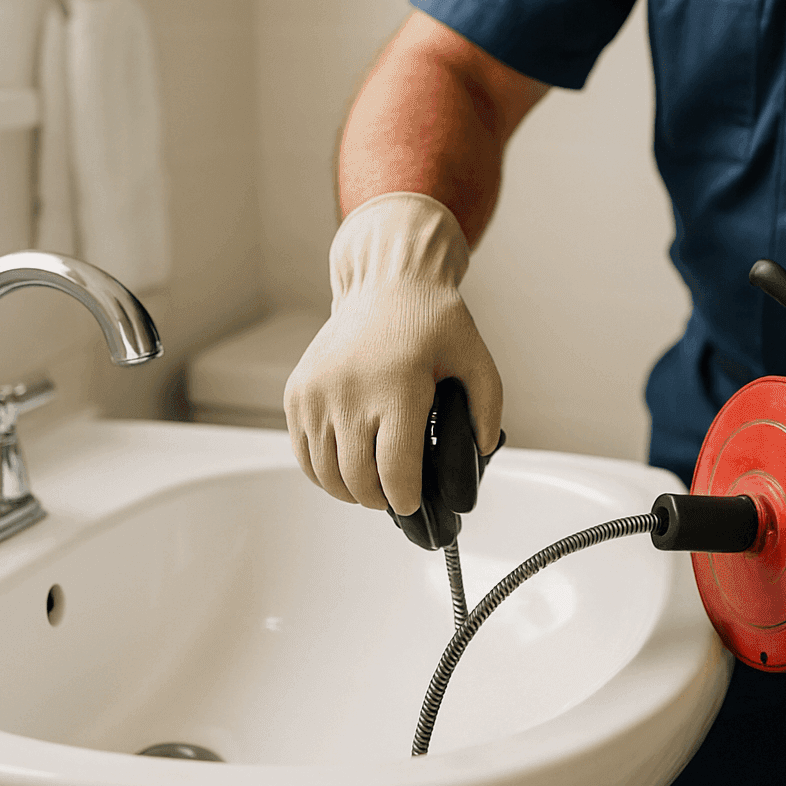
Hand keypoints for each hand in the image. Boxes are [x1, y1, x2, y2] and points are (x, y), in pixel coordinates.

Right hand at [283, 192, 502, 513]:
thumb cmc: (433, 319)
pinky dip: (322, 471)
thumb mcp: (477, 360)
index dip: (405, 500)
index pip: (394, 472)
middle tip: (395, 499)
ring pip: (326, 474)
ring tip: (371, 487)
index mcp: (397, 388)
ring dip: (349, 490)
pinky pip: (303, 453)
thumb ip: (487, 410)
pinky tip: (345, 468)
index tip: (412, 504)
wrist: (387, 281)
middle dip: (379, 500)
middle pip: (357, 480)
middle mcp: (349, 392)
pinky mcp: (297, 392)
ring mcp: (317, 393)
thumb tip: (480, 451)